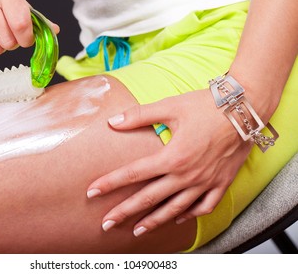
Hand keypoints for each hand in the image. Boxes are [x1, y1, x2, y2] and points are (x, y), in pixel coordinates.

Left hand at [87, 89, 251, 236]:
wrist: (245, 109)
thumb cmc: (207, 106)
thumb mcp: (170, 107)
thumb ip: (139, 116)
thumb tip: (112, 122)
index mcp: (172, 157)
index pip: (133, 174)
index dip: (110, 183)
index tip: (92, 192)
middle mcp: (187, 175)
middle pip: (149, 198)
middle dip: (125, 211)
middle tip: (107, 223)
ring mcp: (205, 182)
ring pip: (175, 209)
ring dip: (154, 221)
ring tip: (137, 230)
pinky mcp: (221, 183)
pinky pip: (204, 206)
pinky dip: (189, 215)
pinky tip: (178, 218)